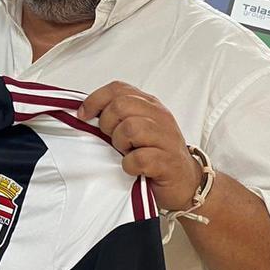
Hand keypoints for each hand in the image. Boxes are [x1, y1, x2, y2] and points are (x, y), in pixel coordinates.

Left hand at [78, 81, 202, 210]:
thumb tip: (84, 112)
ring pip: (130, 128)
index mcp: (150, 105)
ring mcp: (166, 138)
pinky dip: (129, 165)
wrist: (186, 181)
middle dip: (107, 124)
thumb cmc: (155, 154)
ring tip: (126, 152)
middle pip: (120, 106)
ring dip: (119, 144)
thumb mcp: (137, 128)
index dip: (95, 100)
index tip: (83, 116)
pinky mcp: (167, 162)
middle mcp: (159, 116)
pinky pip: (138, 158)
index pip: (118, 89)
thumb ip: (117, 116)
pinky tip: (133, 168)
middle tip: (112, 140)